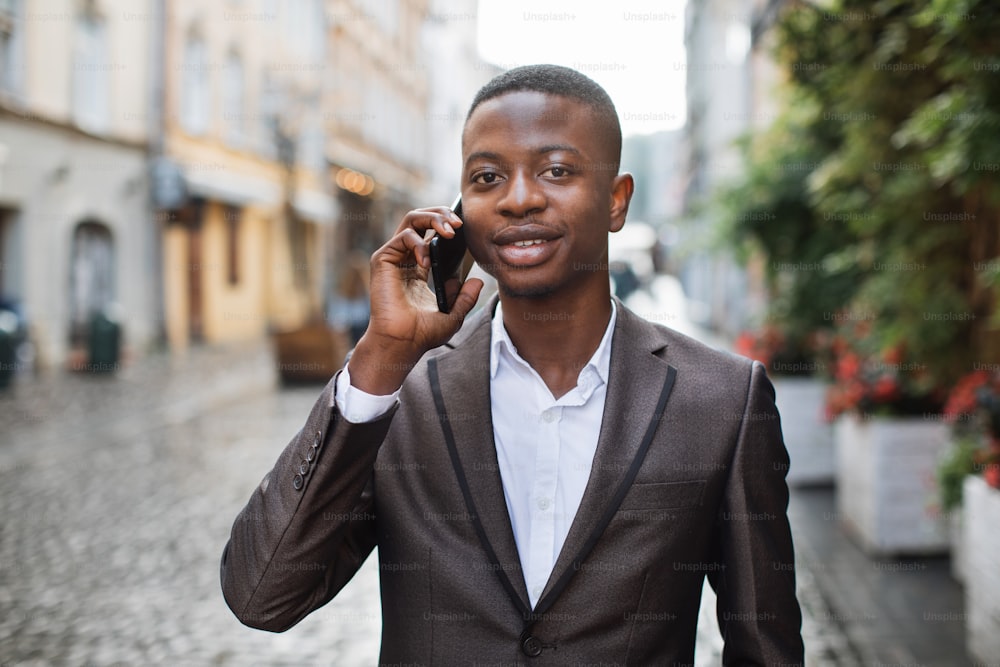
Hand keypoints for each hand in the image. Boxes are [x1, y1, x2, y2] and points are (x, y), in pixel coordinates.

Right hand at [347, 207, 483, 394]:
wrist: (402, 343)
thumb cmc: (422, 334)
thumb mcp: (454, 315)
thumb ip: (466, 298)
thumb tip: (477, 281)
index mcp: (418, 268)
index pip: (430, 233)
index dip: (446, 225)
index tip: (464, 228)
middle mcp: (404, 259)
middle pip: (421, 220)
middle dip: (441, 214)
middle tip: (459, 223)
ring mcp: (393, 258)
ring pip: (411, 220)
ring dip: (432, 219)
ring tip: (449, 231)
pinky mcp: (383, 260)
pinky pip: (402, 236)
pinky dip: (418, 243)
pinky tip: (427, 262)